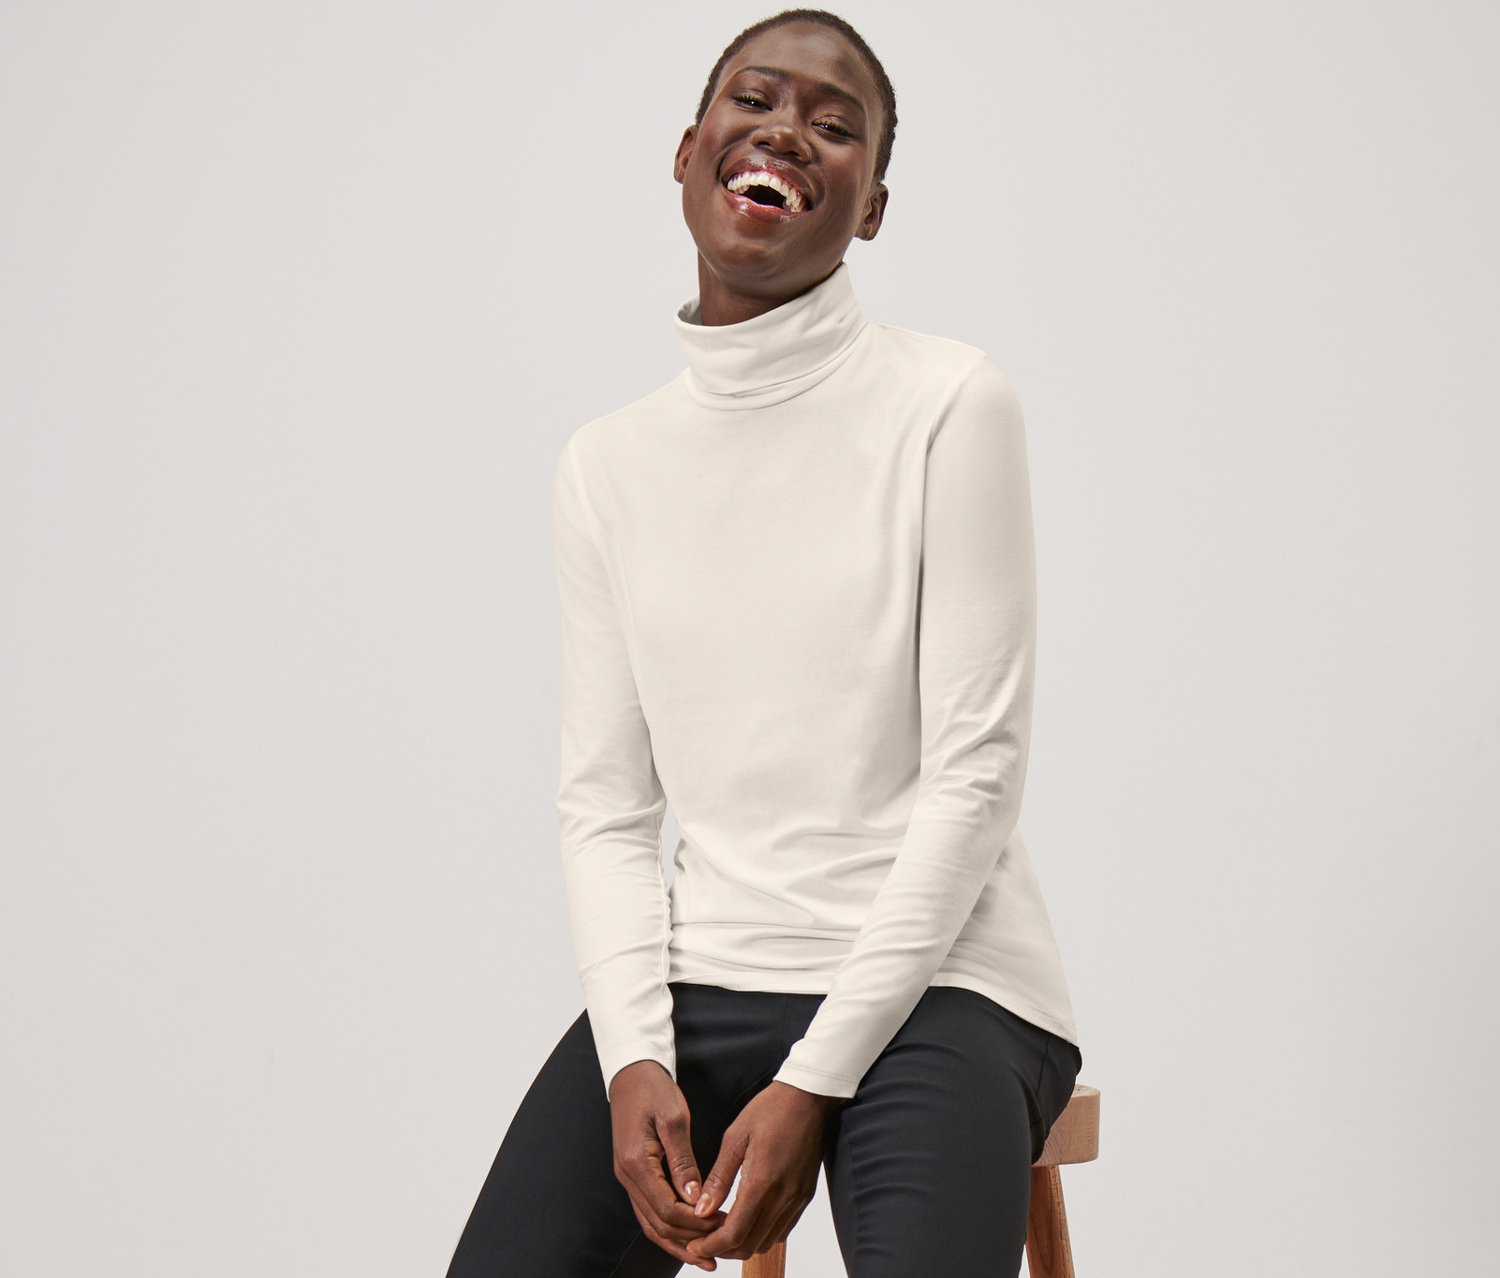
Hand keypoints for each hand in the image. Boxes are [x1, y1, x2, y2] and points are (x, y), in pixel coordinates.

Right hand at [608, 1060, 724, 1271]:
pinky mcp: (635, 1176)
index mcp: (636, 1164)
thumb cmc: (654, 1090)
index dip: (696, 1224)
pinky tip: (690, 1235)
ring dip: (679, 1243)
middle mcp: (627, 1178)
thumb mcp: (674, 1120)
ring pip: (652, 1225)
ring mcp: (628, 1179)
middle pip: (658, 1225)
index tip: (724, 1225)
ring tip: (708, 1257)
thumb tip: (696, 1199)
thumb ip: (684, 1161)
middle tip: (723, 1244)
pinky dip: (670, 1228)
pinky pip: (650, 1212)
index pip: (667, 1210)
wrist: (631, 1073)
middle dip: (691, 1240)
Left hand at [683, 1080, 844, 1262]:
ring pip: (767, 1242)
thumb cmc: (771, 1110)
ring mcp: (797, 1199)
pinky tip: (746, 1220)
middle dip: (723, 1249)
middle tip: (702, 1240)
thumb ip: (719, 1177)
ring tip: (721, 1231)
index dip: (711, 1246)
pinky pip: (782, 1230)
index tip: (693, 1246)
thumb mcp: (735, 1137)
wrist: (809, 1098)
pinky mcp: (804, 1196)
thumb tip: (701, 1208)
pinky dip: (761, 1234)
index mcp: (762, 1181)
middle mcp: (783, 1197)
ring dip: (742, 1244)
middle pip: (750, 1245)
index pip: (735, 1233)